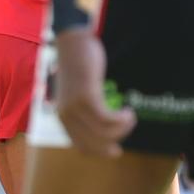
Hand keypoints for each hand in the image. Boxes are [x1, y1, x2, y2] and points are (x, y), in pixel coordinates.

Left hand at [54, 30, 134, 157]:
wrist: (72, 42)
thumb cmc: (78, 65)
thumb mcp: (76, 92)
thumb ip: (82, 109)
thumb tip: (101, 126)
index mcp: (62, 117)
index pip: (81, 146)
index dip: (101, 151)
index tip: (116, 150)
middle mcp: (66, 115)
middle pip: (94, 144)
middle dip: (114, 144)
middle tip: (126, 133)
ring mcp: (75, 107)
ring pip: (104, 133)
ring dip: (123, 129)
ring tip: (130, 117)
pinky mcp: (86, 97)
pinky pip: (107, 119)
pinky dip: (122, 119)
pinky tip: (128, 111)